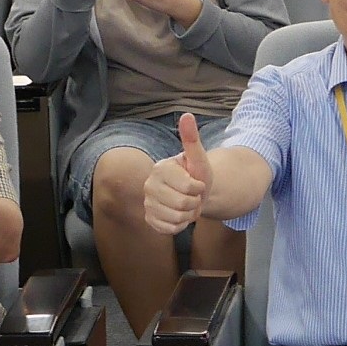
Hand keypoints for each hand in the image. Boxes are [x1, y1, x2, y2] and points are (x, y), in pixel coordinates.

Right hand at [144, 113, 212, 231]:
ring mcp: (147, 203)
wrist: (193, 193)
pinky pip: (170, 229)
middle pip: (183, 204)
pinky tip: (179, 215)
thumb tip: (187, 116)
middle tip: (193, 196)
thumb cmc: (196, 173)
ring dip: (189, 215)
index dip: (199, 188)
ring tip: (187, 205)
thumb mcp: (198, 157)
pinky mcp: (149, 219)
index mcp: (160, 169)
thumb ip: (191, 138)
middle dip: (195, 203)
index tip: (196, 182)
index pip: (189, 187)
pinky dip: (180, 225)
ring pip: (177, 218)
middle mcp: (149, 185)